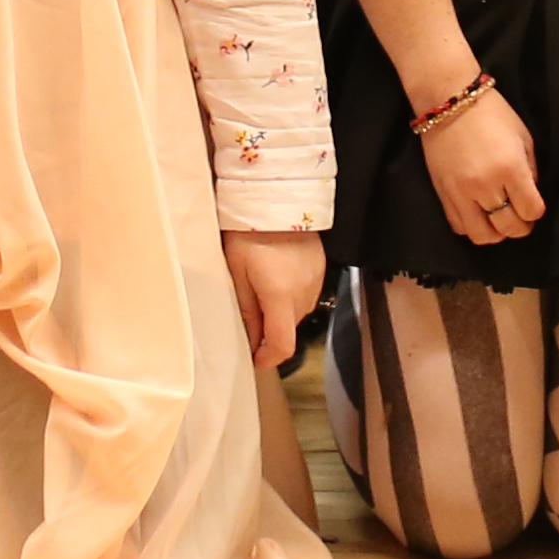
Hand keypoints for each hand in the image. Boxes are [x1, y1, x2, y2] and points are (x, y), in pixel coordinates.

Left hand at [221, 228, 323, 368]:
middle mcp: (304, 292)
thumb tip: (251, 340)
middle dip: (270, 331)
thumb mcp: (237, 274)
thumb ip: (246, 311)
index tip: (256, 358)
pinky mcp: (321, 269)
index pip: (283, 344)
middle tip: (249, 316)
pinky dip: (292, 296)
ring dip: (281, 313)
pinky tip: (277, 278)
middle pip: (290, 328)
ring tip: (262, 291)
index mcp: (280, 296)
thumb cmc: (248, 234)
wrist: (275, 200)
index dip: (269, 358)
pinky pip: (306, 295)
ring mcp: (316, 280)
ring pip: (298, 313)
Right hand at [420, 79, 546, 242]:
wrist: (449, 102)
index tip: (533, 204)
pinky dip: (473, 226)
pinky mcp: (443, 194)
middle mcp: (486, 186)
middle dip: (521, 226)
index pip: (531, 211)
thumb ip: (530, 170)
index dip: (536, 211)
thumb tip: (531, 195)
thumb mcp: (523, 137)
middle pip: (509, 227)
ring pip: (483, 236)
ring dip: (496, 232)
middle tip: (521, 216)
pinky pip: (460, 226)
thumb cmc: (492, 114)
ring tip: (499, 220)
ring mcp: (461, 193)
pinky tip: (478, 214)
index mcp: (510, 169)